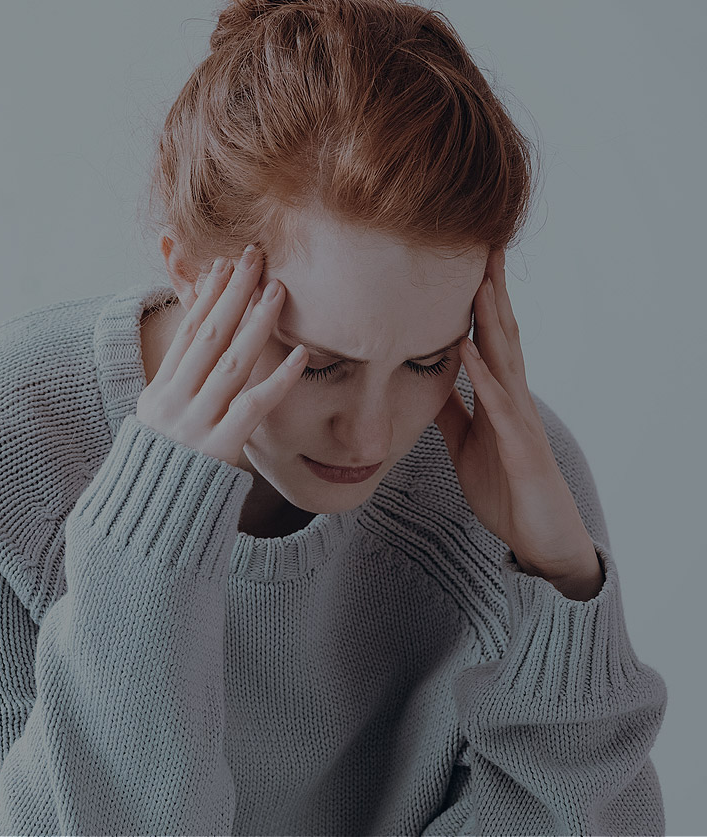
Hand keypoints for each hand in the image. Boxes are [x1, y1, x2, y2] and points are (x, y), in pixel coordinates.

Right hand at [137, 244, 308, 466]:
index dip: (206, 297)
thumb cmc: (162, 473)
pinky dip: (279, 378)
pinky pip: (254, 406)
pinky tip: (301, 355)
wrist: (148, 521)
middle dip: (233, 293)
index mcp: (158, 392)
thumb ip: (177, 392)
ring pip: (231, 362)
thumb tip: (196, 360)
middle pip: (208, 335)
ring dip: (257, 323)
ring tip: (279, 291)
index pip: (186, 333)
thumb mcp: (157, 426)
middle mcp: (173, 402)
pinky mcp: (218, 448)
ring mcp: (195, 424)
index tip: (224, 266)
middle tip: (255, 258)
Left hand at [436, 248, 601, 599]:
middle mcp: (512, 397)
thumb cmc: (505, 487)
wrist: (537, 536)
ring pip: (506, 360)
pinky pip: (499, 406)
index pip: (484, 336)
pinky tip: (469, 351)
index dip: (473, 299)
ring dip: (491, 321)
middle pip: (500, 334)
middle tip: (480, 243)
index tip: (459, 259)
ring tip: (477, 280)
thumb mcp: (465, 442)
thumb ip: (451, 410)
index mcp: (497, 394)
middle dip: (490, 291)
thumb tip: (426, 380)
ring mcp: (520, 418)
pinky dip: (484, 377)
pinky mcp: (521, 445)